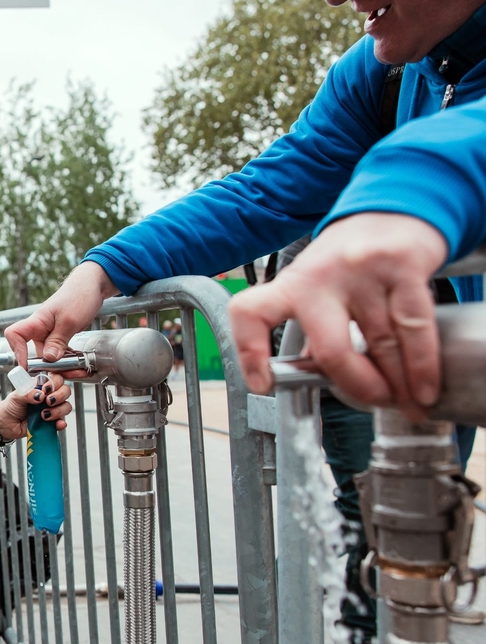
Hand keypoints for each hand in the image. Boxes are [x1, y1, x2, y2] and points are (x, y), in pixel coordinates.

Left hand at [0, 373, 72, 440]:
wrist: (6, 423)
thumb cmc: (11, 406)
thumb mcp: (16, 396)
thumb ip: (28, 393)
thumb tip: (40, 395)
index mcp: (41, 386)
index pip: (56, 378)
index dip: (54, 382)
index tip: (45, 389)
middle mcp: (49, 395)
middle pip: (65, 390)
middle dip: (59, 395)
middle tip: (48, 401)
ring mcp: (52, 409)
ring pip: (66, 406)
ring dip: (58, 410)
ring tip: (44, 415)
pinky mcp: (51, 422)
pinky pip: (62, 422)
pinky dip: (61, 423)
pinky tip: (57, 424)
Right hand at [4, 261, 117, 373]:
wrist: (93, 285)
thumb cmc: (79, 295)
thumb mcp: (70, 320)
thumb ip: (58, 340)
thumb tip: (49, 359)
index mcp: (37, 322)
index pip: (15, 335)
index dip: (17, 352)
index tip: (28, 366)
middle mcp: (40, 330)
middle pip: (36, 354)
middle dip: (50, 368)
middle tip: (66, 374)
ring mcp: (50, 335)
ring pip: (51, 358)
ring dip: (64, 367)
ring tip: (80, 370)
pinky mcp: (61, 338)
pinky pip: (61, 354)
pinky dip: (70, 361)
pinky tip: (81, 365)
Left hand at [229, 212, 446, 421]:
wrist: (392, 210)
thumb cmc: (349, 259)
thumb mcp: (316, 287)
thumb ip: (312, 329)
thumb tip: (318, 378)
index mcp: (291, 285)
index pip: (252, 314)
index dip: (249, 353)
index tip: (263, 384)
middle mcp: (321, 276)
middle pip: (332, 351)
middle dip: (358, 387)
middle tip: (376, 401)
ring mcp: (362, 270)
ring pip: (382, 346)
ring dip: (399, 384)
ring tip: (408, 404)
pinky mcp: (403, 266)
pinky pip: (414, 329)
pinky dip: (422, 367)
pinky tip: (424, 387)